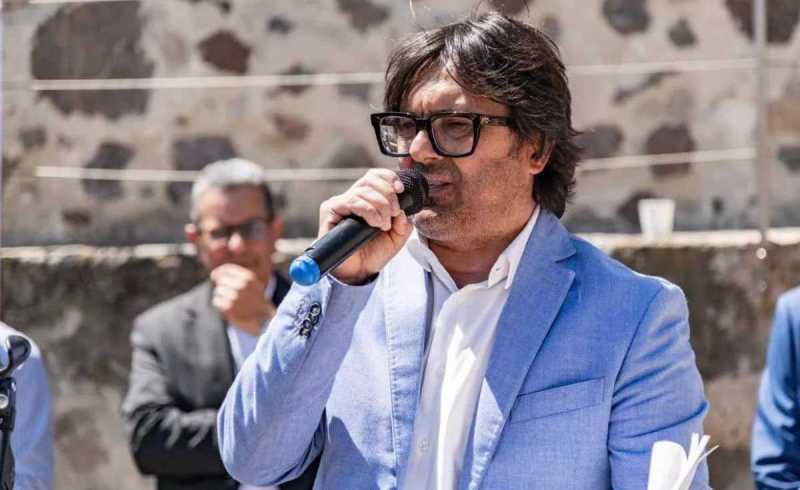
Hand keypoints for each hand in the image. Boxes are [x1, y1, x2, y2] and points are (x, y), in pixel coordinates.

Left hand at [210, 264, 276, 334]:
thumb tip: (213, 274)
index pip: (226, 269)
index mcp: (248, 277)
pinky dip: (220, 304)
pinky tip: (229, 307)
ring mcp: (234, 296)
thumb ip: (235, 275)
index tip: (214, 276)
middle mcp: (242, 285)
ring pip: (218, 290)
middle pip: (221, 280)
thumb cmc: (254, 299)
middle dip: (222, 286)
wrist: (262, 319)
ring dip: (222, 295)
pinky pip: (216, 300)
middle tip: (231, 294)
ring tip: (232, 301)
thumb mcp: (251, 283)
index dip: (218, 272)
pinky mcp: (228, 306)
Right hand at [318, 169, 412, 284]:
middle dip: (388, 195)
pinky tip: (375, 224)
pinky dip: (368, 211)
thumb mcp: (396, 236)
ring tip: (383, 225)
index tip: (400, 190)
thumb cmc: (373, 253)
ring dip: (380, 206)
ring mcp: (340, 203)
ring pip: (363, 190)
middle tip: (394, 213)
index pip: (375, 175)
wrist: (358, 272)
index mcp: (366, 198)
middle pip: (370, 179)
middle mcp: (351, 197)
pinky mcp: (330, 211)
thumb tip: (402, 210)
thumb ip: (403, 222)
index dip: (389, 178)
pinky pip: (352, 201)